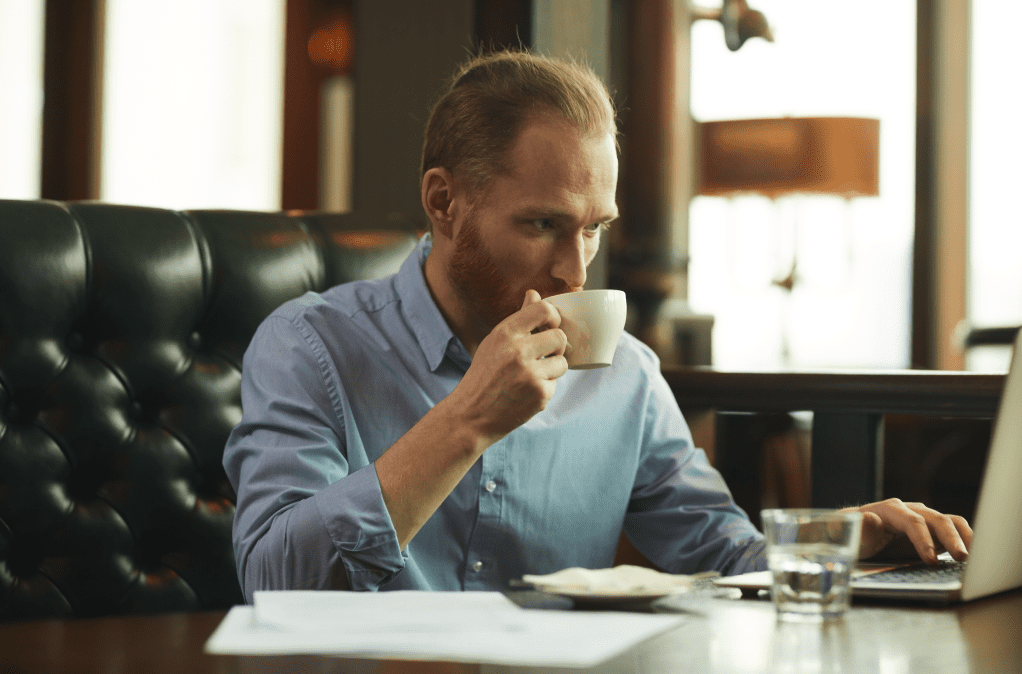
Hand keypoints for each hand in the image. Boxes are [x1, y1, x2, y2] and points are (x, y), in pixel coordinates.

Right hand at [448, 290, 567, 444]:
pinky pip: (556, 384)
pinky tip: (526, 393)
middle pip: (559, 337)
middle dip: (555, 347)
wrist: (471, 415)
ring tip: (532, 376)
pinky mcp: (540, 394)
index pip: (543, 309)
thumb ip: (518, 320)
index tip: (550, 327)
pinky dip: (544, 389)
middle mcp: (518, 350)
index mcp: (505, 333)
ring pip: (562, 362)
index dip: (553, 317)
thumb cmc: (482, 376)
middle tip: (543, 356)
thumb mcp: (494, 342)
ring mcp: (530, 373)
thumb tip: (534, 294)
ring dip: (552, 370)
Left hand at [843, 499, 972, 563]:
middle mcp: (908, 510)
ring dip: (962, 536)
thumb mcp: (844, 533)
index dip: (923, 540)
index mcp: (888, 509)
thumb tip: (869, 519)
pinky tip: (971, 553)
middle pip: (935, 519)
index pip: (912, 521)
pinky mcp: (928, 528)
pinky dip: (963, 537)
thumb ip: (857, 528)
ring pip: (948, 521)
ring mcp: (920, 517)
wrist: (850, 532)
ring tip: (972, 556)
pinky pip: (951, 527)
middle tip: (962, 558)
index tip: (931, 560)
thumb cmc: (847, 533)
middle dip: (950, 538)